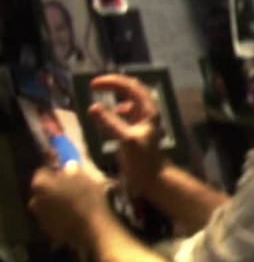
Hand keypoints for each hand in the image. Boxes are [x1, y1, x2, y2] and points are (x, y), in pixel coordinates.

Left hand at [29, 162, 112, 249]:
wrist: (95, 231)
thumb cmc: (91, 198)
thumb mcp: (88, 174)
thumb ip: (73, 165)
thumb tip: (69, 163)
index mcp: (41, 184)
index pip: (44, 169)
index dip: (57, 168)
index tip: (71, 170)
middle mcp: (35, 200)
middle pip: (45, 188)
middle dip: (58, 185)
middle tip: (77, 186)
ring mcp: (41, 217)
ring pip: (50, 203)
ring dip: (60, 200)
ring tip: (80, 201)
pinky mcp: (49, 231)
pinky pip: (55, 217)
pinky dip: (63, 214)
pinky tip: (78, 214)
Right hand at [88, 74, 164, 195]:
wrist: (153, 180)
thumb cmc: (142, 161)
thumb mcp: (126, 140)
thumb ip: (110, 123)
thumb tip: (93, 107)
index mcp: (149, 111)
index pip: (132, 86)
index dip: (113, 81)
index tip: (93, 84)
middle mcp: (147, 113)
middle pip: (131, 90)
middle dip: (114, 85)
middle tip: (94, 85)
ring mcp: (142, 121)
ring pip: (129, 100)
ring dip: (115, 95)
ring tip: (99, 93)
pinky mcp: (136, 131)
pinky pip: (126, 114)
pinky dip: (115, 110)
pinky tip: (108, 115)